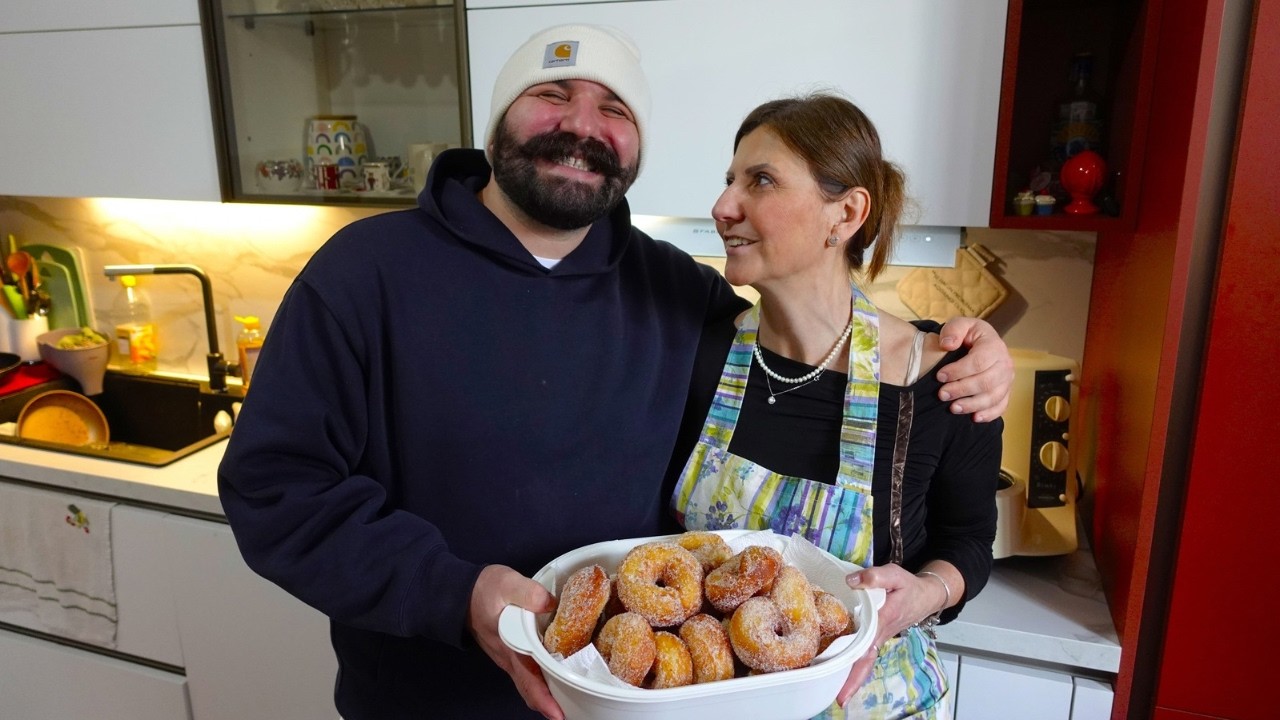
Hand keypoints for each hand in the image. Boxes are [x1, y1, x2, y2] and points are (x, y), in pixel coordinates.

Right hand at [468, 565, 562, 719]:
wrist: (461, 594)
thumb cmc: (483, 590)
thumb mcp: (506, 583)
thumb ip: (528, 593)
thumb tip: (549, 604)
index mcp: (510, 647)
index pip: (528, 681)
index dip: (544, 700)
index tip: (559, 714)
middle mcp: (509, 659)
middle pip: (531, 691)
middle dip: (552, 705)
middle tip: (575, 710)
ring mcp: (509, 659)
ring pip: (530, 685)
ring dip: (548, 695)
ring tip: (573, 699)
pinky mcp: (511, 654)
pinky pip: (528, 675)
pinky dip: (542, 683)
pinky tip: (557, 677)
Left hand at [835, 564, 944, 706]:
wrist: (926, 596)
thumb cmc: (908, 586)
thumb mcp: (894, 575)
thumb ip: (874, 576)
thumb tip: (850, 582)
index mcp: (883, 621)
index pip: (866, 647)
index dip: (856, 668)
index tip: (846, 688)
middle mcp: (881, 634)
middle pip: (865, 662)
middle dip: (852, 682)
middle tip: (838, 700)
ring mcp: (880, 638)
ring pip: (865, 661)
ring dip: (852, 675)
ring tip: (837, 692)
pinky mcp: (878, 636)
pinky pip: (865, 654)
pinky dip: (855, 664)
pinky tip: (843, 670)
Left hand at [935, 316, 1012, 421]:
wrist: (979, 344)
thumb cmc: (967, 335)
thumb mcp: (959, 325)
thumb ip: (953, 330)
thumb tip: (948, 345)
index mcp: (994, 345)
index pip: (978, 361)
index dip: (958, 371)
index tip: (940, 376)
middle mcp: (1005, 363)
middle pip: (986, 382)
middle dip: (962, 390)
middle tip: (942, 394)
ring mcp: (1007, 380)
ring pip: (993, 397)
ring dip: (972, 404)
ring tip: (953, 408)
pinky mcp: (1005, 392)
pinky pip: (1001, 406)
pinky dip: (989, 414)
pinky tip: (974, 418)